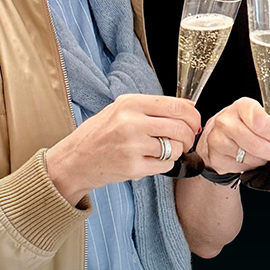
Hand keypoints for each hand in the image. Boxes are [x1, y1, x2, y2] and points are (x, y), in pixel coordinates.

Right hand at [46, 94, 201, 205]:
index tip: (194, 123)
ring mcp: (133, 145)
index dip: (192, 116)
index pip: (176, 105)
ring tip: (161, 151)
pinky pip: (165, 165)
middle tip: (186, 141)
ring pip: (174, 148)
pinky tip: (150, 160)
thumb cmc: (99, 134)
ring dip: (175, 152)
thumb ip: (153, 107)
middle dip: (189, 137)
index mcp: (130, 103)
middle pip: (180, 128)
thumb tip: (189, 107)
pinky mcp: (133, 166)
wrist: (75, 160)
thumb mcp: (121, 110)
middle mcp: (132, 122)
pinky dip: (163, 164)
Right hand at [197, 97, 269, 178]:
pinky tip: (256, 160)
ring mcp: (219, 140)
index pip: (261, 122)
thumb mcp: (261, 116)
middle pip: (256, 143)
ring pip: (250, 157)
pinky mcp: (216, 157)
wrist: (216, 134)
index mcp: (242, 107)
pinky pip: (241, 167)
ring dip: (267, 160)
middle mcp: (227, 122)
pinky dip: (254, 166)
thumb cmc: (241, 123)